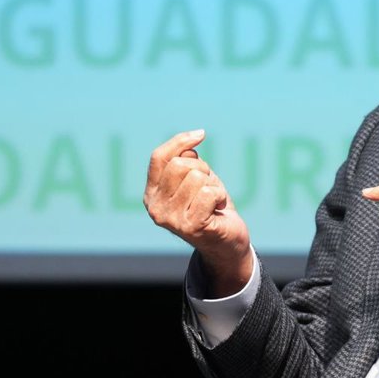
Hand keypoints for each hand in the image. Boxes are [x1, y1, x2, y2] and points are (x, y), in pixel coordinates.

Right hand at [144, 129, 252, 295]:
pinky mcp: (190, 227)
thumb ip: (187, 160)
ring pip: (196, 177)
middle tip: (209, 187)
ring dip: (213, 185)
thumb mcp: (196, 179)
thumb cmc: (212, 208)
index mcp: (151, 194)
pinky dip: (220, 196)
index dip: (180, 141)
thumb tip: (193, 140)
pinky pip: (208, 193)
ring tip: (214, 201)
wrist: (227, 243)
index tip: (201, 134)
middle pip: (180, 165)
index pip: (159, 157)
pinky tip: (219, 209)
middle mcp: (155, 208)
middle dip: (202, 169)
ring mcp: (171, 219)